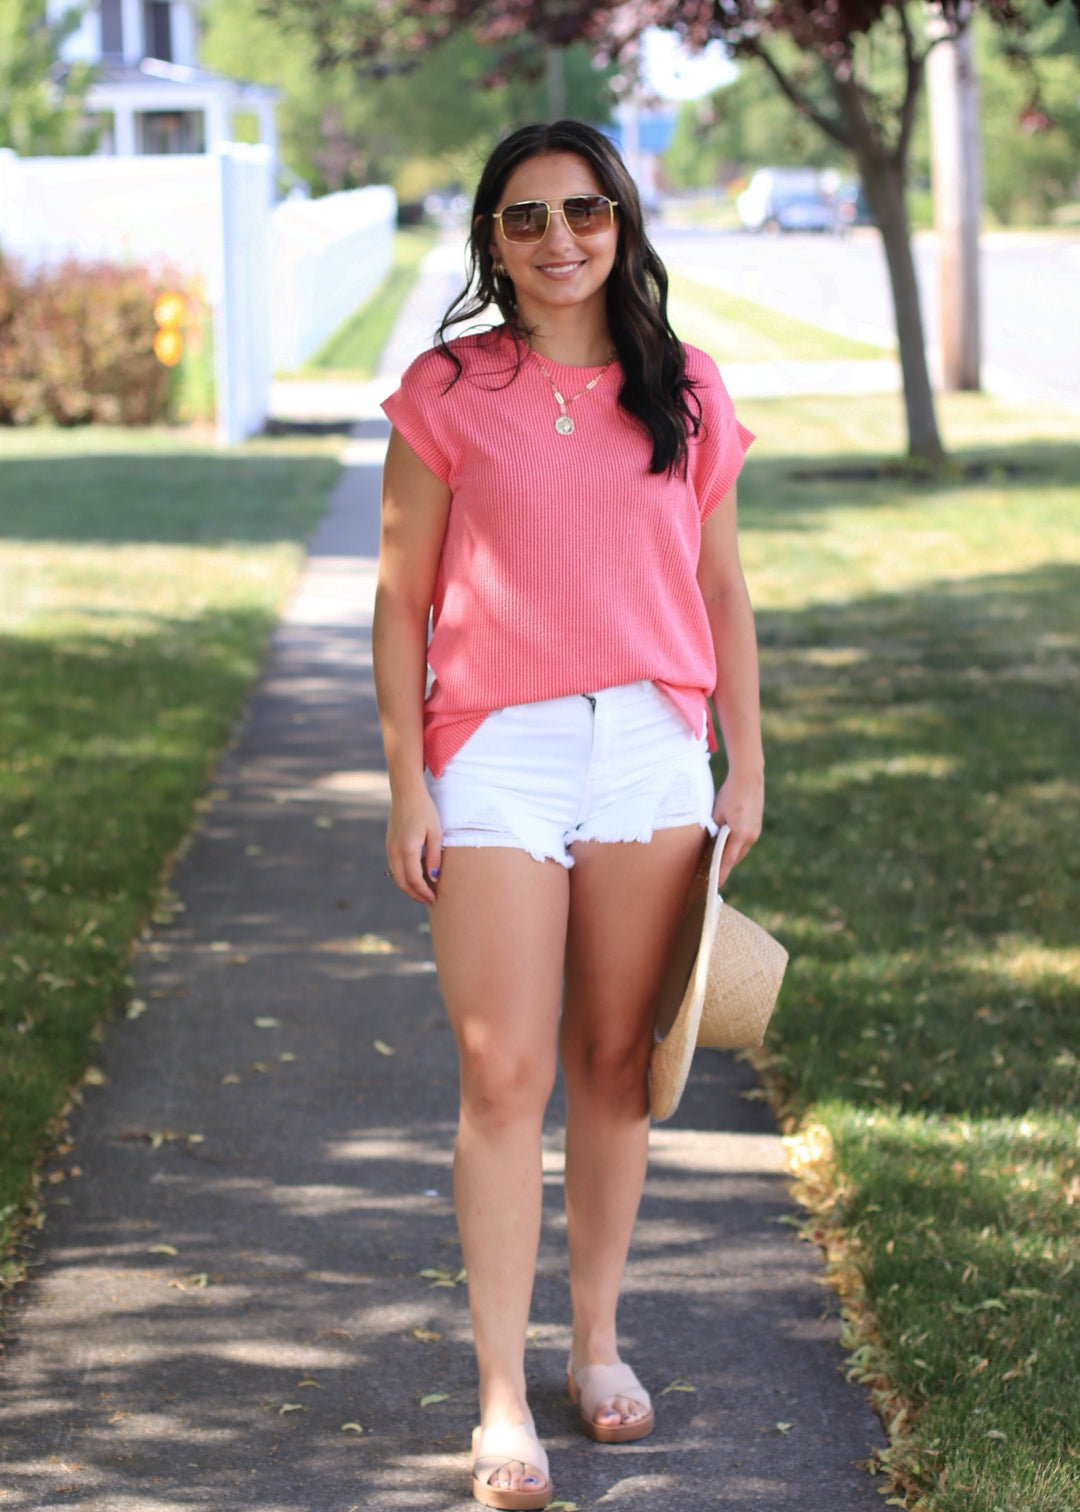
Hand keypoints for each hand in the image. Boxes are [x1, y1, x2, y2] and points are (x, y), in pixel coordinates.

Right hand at [385, 787, 442, 904]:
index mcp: (407, 848)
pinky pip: (394, 867)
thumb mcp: (436, 833)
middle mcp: (395, 850)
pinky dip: (404, 877)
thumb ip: (434, 857)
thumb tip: (434, 878)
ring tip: (424, 892)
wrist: (406, 793)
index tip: (434, 898)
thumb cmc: (425, 810)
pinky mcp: (389, 845)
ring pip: (396, 876)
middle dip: (415, 895)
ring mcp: (389, 848)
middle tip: (429, 900)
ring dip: (409, 887)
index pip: (414, 879)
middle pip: (401, 883)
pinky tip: (417, 877)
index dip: (424, 892)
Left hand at [712, 771, 763, 887]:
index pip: (727, 860)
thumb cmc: (729, 794)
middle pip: (735, 857)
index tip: (716, 884)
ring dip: (731, 854)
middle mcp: (751, 836)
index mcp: (740, 835)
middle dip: (725, 864)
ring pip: (741, 850)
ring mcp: (756, 831)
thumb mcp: (717, 814)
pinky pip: (746, 841)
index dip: (721, 873)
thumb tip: (712, 843)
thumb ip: (715, 831)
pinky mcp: (757, 825)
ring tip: (718, 859)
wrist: (748, 777)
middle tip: (712, 872)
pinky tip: (728, 844)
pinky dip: (736, 845)